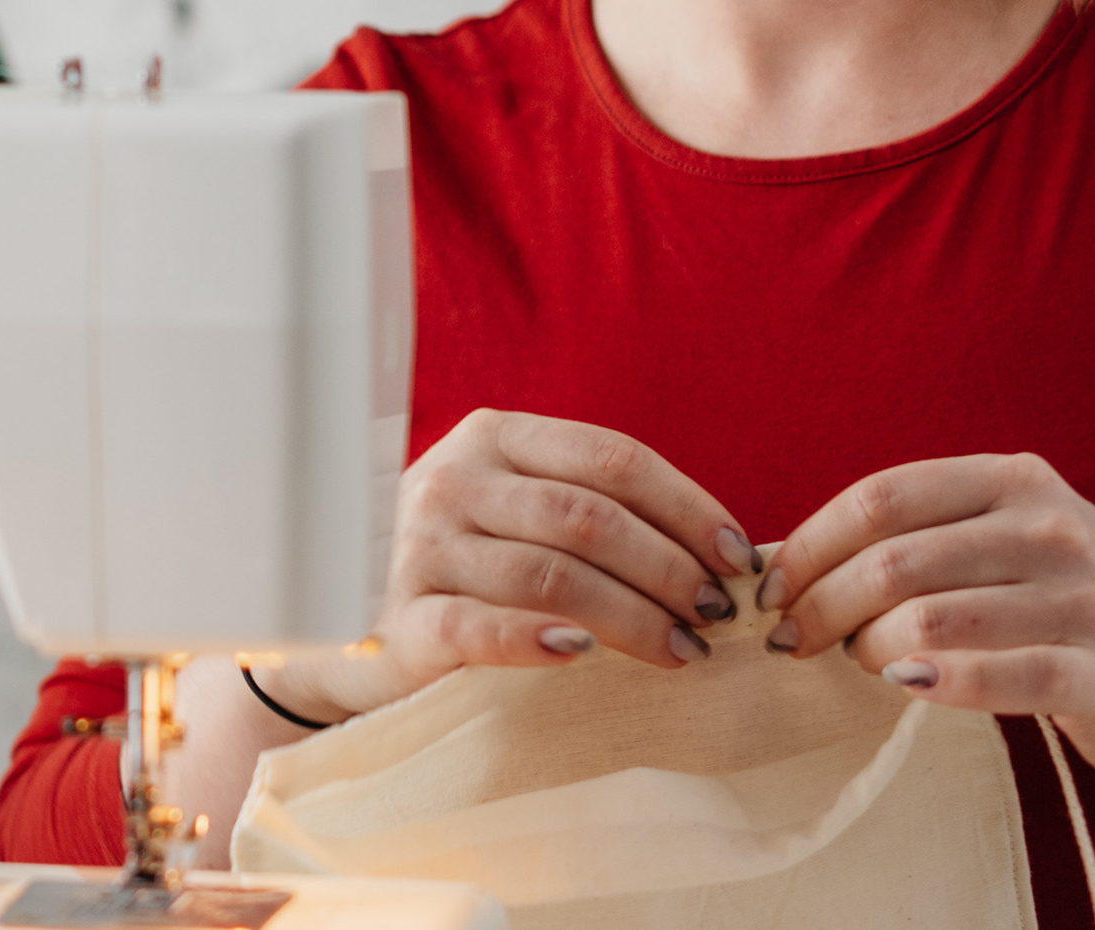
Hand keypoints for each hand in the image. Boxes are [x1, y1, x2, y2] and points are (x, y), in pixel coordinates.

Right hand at [271, 409, 756, 723]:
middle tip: (718, 615)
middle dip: (669, 567)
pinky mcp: (405, 619)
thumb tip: (721, 553)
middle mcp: (452, 479)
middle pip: (586, 516)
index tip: (738, 557)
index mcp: (492, 437)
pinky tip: (586, 657)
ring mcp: (422, 547)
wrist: (356, 629)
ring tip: (684, 650)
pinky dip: (539, 641)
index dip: (685, 506)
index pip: (609, 457)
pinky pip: (481, 628)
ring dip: (632, 616)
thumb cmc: (472, 568)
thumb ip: (593, 511)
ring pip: (550, 574)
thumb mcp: (518, 510)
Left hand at [763, 454, 1094, 805]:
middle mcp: (1048, 527)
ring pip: (929, 619)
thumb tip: (787, 560)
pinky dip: (933, 682)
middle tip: (791, 638)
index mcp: (1011, 480)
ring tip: (854, 662)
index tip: (769, 585)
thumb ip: (920, 538)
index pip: (879, 499)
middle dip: (822, 602)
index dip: (810, 543)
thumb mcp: (1005, 541)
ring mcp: (1081, 598)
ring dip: (868, 647)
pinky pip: (994, 676)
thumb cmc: (1068, 604)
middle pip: (892, 560)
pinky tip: (903, 685)